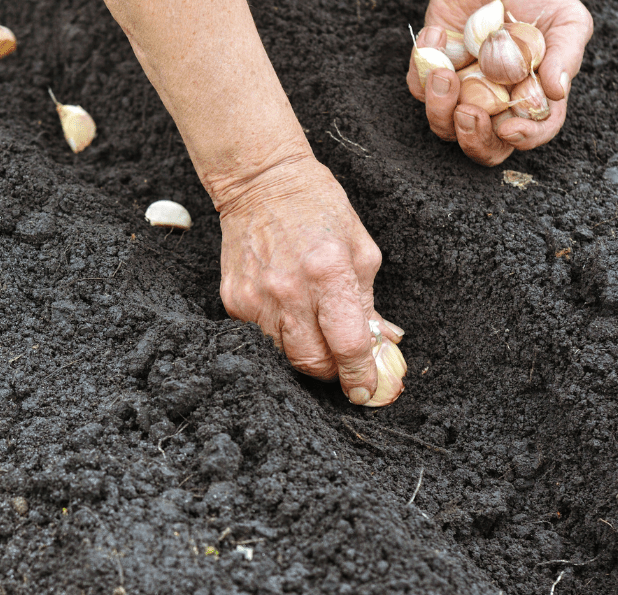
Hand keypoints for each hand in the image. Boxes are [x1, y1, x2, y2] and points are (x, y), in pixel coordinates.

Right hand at [214, 156, 403, 404]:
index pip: (348, 344)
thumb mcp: (360, 249)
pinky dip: (280, 335)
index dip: (360, 375)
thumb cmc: (317, 208)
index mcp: (328, 272)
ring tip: (315, 330)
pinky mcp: (233, 301)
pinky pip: (261, 339)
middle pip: (312, 362)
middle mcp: (288, 290)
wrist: (259, 183)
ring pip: (285, 356)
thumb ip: (369, 302)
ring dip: (306, 353)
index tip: (366, 389)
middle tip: (343, 364)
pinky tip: (288, 310)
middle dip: (333, 371)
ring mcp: (255, 298)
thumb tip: (384, 344)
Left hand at [406, 0, 593, 165]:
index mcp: (533, 96)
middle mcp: (497, 101)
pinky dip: (423, 63)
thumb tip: (557, 91)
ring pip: (443, 124)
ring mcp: (463, 89)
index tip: (510, 129)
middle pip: (482, 146)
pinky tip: (437, 32)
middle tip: (468, 114)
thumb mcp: (566, 20)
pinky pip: (419, 85)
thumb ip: (566, 54)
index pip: (533, 131)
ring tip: (444, 72)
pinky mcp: (434, 72)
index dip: (525, 138)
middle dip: (473, 139)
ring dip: (439, 106)